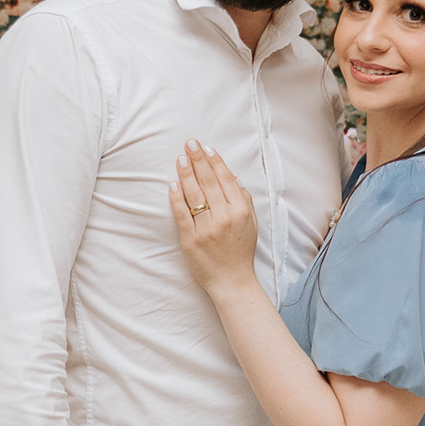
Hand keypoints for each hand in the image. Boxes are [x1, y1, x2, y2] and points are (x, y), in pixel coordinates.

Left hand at [171, 141, 257, 293]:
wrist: (232, 281)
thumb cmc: (241, 251)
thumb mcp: (251, 223)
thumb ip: (244, 200)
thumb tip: (233, 177)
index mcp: (240, 211)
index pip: (225, 179)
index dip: (215, 162)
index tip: (206, 148)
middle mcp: (224, 217)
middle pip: (208, 182)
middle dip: (198, 160)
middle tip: (190, 144)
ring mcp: (207, 228)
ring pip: (194, 195)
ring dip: (186, 174)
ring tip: (181, 158)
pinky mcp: (191, 240)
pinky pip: (182, 215)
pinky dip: (176, 199)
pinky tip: (173, 184)